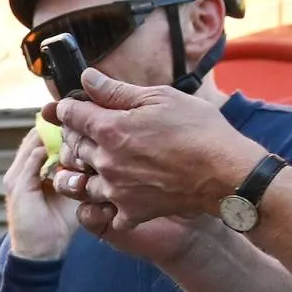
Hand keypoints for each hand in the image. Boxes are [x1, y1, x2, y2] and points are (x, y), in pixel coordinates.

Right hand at [1, 124, 77, 263]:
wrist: (41, 251)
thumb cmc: (58, 224)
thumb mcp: (72, 192)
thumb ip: (78, 172)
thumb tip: (99, 155)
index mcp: (30, 169)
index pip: (43, 136)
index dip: (63, 128)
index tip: (86, 122)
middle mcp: (20, 168)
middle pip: (38, 134)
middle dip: (61, 127)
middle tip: (86, 122)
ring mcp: (16, 175)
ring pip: (36, 141)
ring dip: (58, 136)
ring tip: (81, 134)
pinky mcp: (18, 184)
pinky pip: (35, 158)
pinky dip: (52, 151)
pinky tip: (74, 153)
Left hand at [48, 69, 259, 232]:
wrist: (225, 173)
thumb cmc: (199, 130)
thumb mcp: (160, 98)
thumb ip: (117, 91)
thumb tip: (87, 79)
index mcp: (111, 130)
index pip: (72, 116)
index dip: (66, 108)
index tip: (66, 106)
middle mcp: (107, 162)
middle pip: (74, 147)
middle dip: (74, 136)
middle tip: (82, 130)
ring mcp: (116, 190)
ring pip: (81, 182)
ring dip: (82, 171)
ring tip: (93, 162)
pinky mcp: (130, 212)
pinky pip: (105, 213)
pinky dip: (106, 205)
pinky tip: (114, 196)